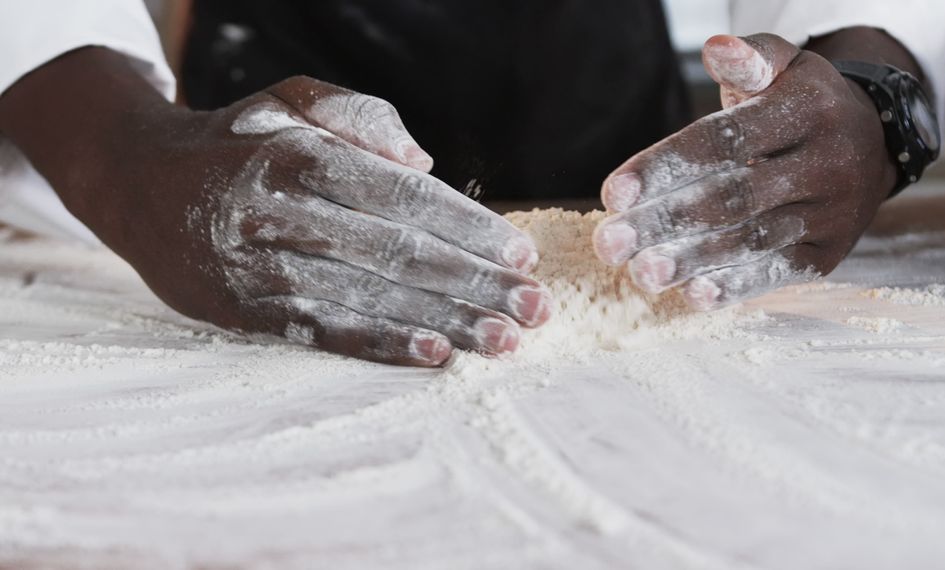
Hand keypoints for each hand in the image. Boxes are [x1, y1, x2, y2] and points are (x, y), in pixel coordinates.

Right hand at [154, 78, 557, 364]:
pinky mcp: (246, 311)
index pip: (401, 197)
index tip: (521, 251)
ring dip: (445, 324)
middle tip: (536, 308)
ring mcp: (261, 268)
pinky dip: (381, 346)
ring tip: (505, 341)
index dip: (467, 227)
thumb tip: (424, 163)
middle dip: (475, 285)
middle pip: (397, 255)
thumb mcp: (289, 100)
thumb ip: (360, 117)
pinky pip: (324, 333)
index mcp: (299, 156)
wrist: (138, 185)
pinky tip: (434, 357)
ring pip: (369, 299)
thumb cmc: (238, 140)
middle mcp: (280, 213)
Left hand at [593, 34, 897, 310]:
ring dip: (694, 261)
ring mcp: (832, 213)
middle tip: (610, 243)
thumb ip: (749, 59)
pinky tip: (694, 296)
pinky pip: (780, 272)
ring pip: (754, 239)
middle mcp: (827, 163)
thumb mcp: (785, 68)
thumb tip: (715, 49)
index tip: (613, 194)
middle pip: (733, 197)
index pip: (726, 141)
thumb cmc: (803, 106)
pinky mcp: (830, 253)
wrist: (874, 145)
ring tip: (643, 274)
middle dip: (666, 222)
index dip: (666, 168)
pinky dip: (737, 286)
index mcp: (808, 111)